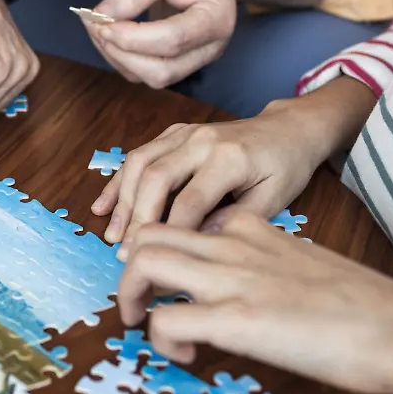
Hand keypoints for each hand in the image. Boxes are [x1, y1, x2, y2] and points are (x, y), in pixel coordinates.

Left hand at [85, 0, 241, 88]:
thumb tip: (100, 16)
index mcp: (216, 20)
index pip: (172, 40)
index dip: (132, 37)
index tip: (101, 21)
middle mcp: (210, 47)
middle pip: (163, 72)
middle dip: (123, 54)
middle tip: (95, 26)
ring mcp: (196, 57)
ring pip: (152, 77)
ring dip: (119, 58)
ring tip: (97, 28)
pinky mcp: (180, 59)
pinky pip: (147, 72)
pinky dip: (123, 58)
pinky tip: (108, 34)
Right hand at [93, 109, 328, 258]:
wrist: (289, 128)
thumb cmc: (285, 167)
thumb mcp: (274, 199)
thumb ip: (235, 221)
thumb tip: (194, 243)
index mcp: (229, 158)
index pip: (190, 200)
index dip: (171, 234)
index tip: (160, 265)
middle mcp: (201, 140)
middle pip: (156, 178)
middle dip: (138, 218)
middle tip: (125, 253)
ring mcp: (185, 133)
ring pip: (140, 163)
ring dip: (123, 200)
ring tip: (111, 234)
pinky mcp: (175, 133)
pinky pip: (140, 154)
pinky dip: (119, 181)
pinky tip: (103, 206)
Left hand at [117, 217, 392, 393]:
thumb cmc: (361, 305)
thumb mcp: (302, 262)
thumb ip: (267, 261)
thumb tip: (244, 285)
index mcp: (252, 229)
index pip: (183, 220)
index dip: (163, 248)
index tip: (168, 281)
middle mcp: (233, 246)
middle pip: (149, 234)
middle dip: (129, 269)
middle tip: (139, 303)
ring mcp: (231, 279)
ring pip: (143, 263)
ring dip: (130, 296)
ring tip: (144, 323)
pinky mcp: (235, 319)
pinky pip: (166, 322)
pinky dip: (163, 340)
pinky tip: (189, 355)